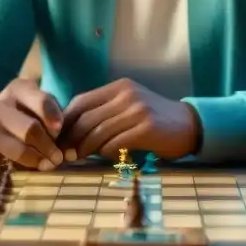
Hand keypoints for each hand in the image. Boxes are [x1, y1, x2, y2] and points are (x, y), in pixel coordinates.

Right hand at [0, 78, 63, 169]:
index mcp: (20, 88)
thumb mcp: (38, 107)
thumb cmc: (24, 114)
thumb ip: (52, 118)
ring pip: (19, 146)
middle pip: (31, 128)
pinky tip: (33, 166)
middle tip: (58, 157)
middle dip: (48, 145)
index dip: (53, 117)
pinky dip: (24, 164)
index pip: (41, 101)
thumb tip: (66, 144)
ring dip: (37, 158)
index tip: (60, 130)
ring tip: (49, 164)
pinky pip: (9, 157)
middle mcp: (2, 103)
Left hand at [58, 78, 198, 160]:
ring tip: (77, 157)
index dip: (65, 120)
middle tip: (63, 152)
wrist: (188, 125)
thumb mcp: (128, 106)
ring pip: (98, 131)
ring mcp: (137, 110)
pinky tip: (102, 157)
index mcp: (119, 87)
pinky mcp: (147, 128)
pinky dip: (104, 152)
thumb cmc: (153, 119)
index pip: (81, 101)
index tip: (57, 137)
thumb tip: (71, 130)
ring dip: (84, 148)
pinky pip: (115, 143)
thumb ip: (104, 112)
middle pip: (86, 117)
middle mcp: (127, 95)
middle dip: (71, 137)